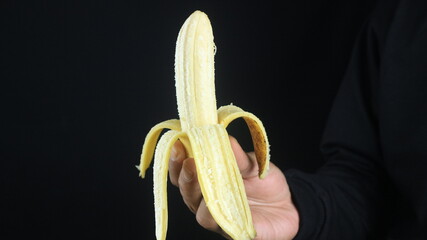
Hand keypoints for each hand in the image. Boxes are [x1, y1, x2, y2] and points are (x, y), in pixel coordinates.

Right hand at [169, 136, 298, 239]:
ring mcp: (220, 218)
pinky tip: (217, 203)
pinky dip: (217, 215)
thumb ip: (238, 156)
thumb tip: (225, 137)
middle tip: (190, 162)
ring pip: (200, 212)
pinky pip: (222, 226)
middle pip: (187, 192)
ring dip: (199, 195)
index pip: (184, 173)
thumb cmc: (266, 184)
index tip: (178, 145)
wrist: (289, 205)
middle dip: (186, 177)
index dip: (177, 161)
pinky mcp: (235, 232)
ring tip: (203, 179)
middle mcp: (208, 202)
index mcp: (208, 182)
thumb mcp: (253, 165)